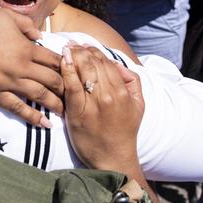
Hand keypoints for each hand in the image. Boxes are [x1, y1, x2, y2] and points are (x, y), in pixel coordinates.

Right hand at [0, 6, 63, 126]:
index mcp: (26, 47)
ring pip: (38, 96)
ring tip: (64, 113)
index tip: (74, 76)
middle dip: (67, 89)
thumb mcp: (8, 17)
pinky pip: (16, 107)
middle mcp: (21, 66)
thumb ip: (27, 26)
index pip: (55, 61)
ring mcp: (7, 81)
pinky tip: (42, 124)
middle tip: (75, 97)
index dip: (68, 69)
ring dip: (54, 105)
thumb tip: (41, 36)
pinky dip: (31, 116)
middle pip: (52, 80)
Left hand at [60, 44, 143, 171]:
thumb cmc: (124, 131)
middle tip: (72, 44)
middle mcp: (109, 95)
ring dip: (74, 56)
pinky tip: (63, 60)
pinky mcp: (78, 112)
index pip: (107, 62)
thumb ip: (133, 82)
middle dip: (82, 50)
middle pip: (94, 64)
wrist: (114, 158)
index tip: (84, 46)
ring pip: (84, 71)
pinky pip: (72, 86)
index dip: (94, 51)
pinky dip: (67, 70)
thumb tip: (119, 65)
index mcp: (123, 92)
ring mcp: (93, 104)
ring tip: (66, 49)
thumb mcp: (139, 105)